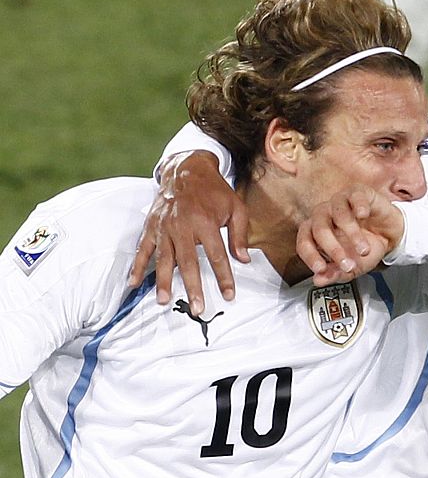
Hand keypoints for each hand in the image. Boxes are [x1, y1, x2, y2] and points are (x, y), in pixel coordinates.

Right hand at [128, 151, 249, 314]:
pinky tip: (133, 283)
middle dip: (193, 287)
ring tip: (164, 301)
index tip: (228, 295)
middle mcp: (183, 225)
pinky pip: (143, 249)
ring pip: (164, 259)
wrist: (187, 169)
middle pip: (188, 262)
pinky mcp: (151, 227)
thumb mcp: (236, 207)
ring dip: (163, 282)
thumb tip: (244, 260)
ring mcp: (164, 227)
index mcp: (206, 221)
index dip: (224, 277)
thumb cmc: (215, 191)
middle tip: (197, 308)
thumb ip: (239, 235)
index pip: (217, 255)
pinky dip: (137, 267)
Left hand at [296, 185, 404, 286]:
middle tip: (348, 264)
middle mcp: (324, 215)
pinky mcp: (358, 193)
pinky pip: (355, 197)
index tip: (321, 269)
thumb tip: (318, 280)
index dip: (310, 256)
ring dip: (352, 234)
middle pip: (319, 228)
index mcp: (316, 232)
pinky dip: (359, 207)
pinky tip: (363, 216)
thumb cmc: (365, 248)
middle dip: (333, 249)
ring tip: (364, 250)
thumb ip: (335, 274)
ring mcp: (340, 202)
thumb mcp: (353, 267)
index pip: (304, 242)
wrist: (390, 236)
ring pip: (338, 213)